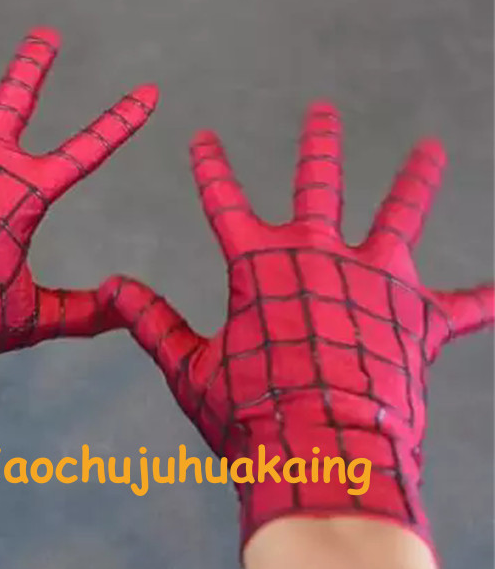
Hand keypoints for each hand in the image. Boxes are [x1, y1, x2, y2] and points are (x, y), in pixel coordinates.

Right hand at [99, 103, 492, 554]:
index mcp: (261, 265)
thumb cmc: (248, 416)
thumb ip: (152, 323)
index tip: (204, 139)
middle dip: (319, 145)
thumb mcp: (189, 370)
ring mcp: (375, 284)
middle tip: (323, 111)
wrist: (322, 457)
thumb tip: (111, 286)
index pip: (224, 202)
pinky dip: (485, 298)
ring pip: (399, 217)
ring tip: (430, 151)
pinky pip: (462, 307)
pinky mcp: (417, 322)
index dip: (210, 169)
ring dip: (414, 183)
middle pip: (320, 185)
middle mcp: (321, 257)